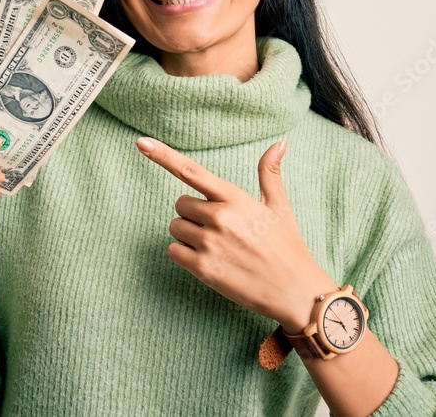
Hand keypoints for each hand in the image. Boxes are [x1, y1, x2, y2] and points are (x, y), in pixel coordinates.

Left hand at [136, 137, 336, 330]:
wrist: (294, 291)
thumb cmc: (287, 246)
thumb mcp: (280, 206)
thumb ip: (270, 173)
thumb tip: (280, 143)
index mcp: (235, 198)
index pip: (191, 171)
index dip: (163, 155)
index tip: (141, 143)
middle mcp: (219, 217)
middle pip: (180, 204)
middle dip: (193, 214)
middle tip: (219, 229)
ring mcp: (209, 244)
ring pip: (175, 228)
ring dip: (188, 235)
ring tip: (217, 247)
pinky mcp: (203, 269)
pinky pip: (173, 251)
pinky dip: (184, 255)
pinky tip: (208, 260)